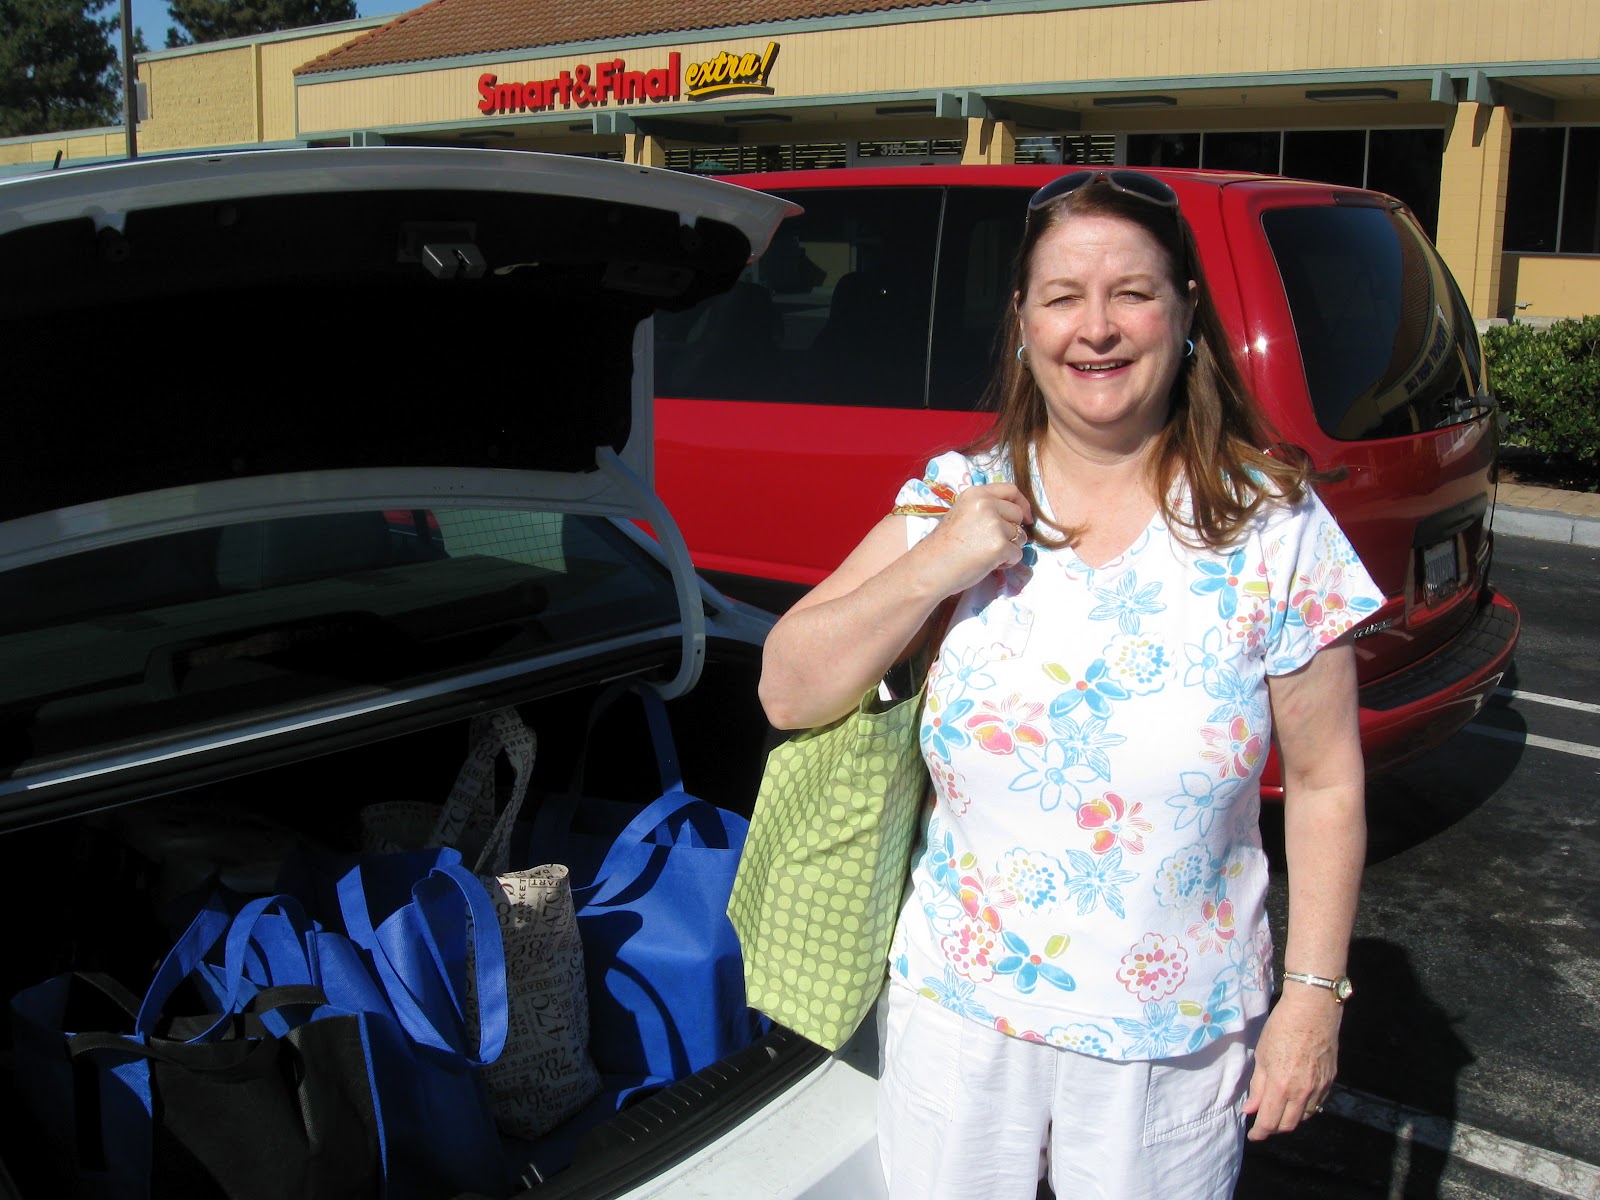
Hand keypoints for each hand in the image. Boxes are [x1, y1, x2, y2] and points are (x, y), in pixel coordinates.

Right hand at [916, 482, 1032, 595]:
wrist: (930, 567)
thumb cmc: (943, 546)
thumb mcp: (962, 514)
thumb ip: (985, 509)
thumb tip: (1016, 517)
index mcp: (976, 494)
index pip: (1010, 489)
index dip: (1022, 503)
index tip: (1025, 517)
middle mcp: (986, 505)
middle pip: (1018, 514)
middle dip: (1013, 531)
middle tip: (995, 544)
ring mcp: (994, 525)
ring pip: (1020, 536)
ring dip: (1010, 548)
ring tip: (988, 555)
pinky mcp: (999, 546)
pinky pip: (1017, 554)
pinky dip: (1007, 562)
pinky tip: (989, 564)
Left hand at [1241, 989, 1340, 1139]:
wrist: (1313, 1010)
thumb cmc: (1281, 1028)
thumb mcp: (1262, 1055)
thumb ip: (1257, 1087)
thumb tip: (1251, 1109)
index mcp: (1281, 1086)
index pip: (1270, 1122)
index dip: (1260, 1133)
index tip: (1253, 1135)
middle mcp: (1302, 1092)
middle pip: (1288, 1125)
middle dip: (1274, 1128)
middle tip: (1263, 1122)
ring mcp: (1319, 1088)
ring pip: (1305, 1117)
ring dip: (1290, 1118)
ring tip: (1279, 1110)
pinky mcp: (1330, 1081)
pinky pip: (1317, 1104)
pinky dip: (1305, 1108)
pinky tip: (1297, 1099)